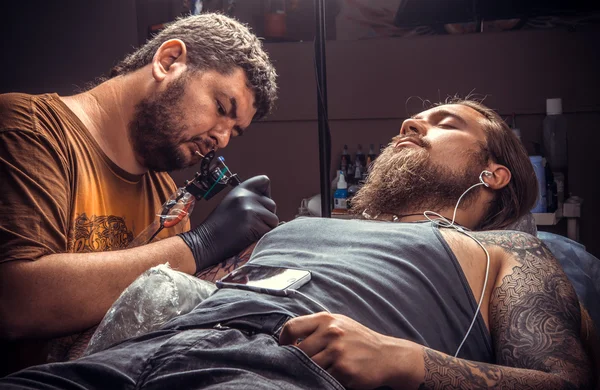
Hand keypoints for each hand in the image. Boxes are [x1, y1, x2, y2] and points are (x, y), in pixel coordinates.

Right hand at [179, 175, 278, 271]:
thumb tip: (270, 205)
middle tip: (250, 223)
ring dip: (265, 227)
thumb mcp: (232, 203)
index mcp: (240, 189)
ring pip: (273, 219)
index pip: (264, 181)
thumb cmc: (219, 226)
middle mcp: (245, 196)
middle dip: (266, 216)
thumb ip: (248, 199)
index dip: (266, 194)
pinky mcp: (253, 223)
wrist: (205, 242)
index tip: (258, 205)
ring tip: (248, 230)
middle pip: (272, 204)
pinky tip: (247, 237)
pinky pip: (269, 231)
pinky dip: (262, 236)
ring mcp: (249, 209)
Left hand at [279, 312, 405, 388]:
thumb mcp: (339, 324)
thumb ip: (316, 327)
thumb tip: (289, 338)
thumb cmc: (358, 340)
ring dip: (310, 371)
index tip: (284, 350)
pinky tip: (332, 376)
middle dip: (297, 360)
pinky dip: (324, 379)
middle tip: (300, 366)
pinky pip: (323, 378)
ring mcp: (337, 351)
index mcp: (326, 319)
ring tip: (318, 371)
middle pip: (298, 351)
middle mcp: (331, 332)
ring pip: (309, 366)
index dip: (283, 341)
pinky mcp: (344, 369)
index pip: (292, 327)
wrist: (386, 355)